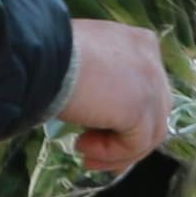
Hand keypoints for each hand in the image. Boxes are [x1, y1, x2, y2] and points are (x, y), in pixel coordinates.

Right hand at [54, 22, 174, 175]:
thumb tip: (98, 106)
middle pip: (153, 112)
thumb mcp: (85, 61)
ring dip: (116, 151)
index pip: (145, 89)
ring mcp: (153, 86)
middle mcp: (154, 61)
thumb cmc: (51, 54)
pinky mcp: (143, 110)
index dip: (124, 115)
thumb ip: (103, 77)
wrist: (42, 57)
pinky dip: (111, 153)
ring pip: (149, 133)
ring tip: (85, 153)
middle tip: (92, 151)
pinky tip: (84, 147)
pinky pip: (135, 145)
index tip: (95, 129)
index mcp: (140, 43)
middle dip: (124, 139)